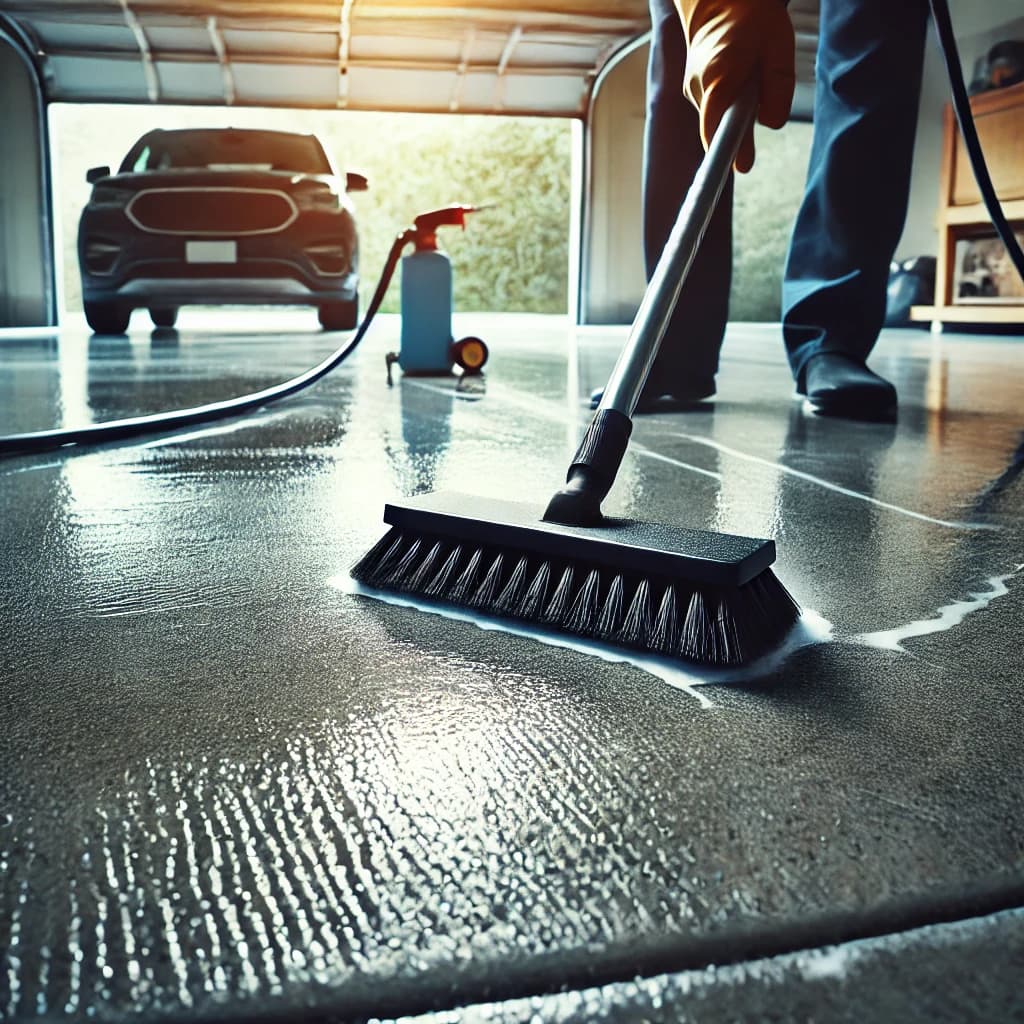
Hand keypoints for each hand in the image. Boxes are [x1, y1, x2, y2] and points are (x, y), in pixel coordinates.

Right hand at [675, 0, 795, 172]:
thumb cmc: (752, 19)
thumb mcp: (778, 46)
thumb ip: (778, 88)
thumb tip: (771, 124)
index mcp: (718, 78)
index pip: (716, 128)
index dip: (727, 153)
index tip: (740, 168)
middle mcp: (698, 89)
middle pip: (721, 128)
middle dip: (742, 127)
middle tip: (757, 100)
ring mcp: (693, 92)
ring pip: (719, 120)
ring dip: (738, 111)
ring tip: (749, 77)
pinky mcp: (694, 93)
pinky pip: (715, 111)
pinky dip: (730, 105)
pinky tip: (739, 81)